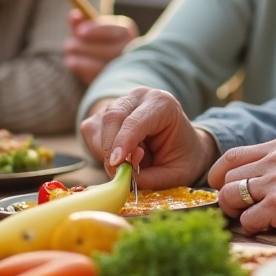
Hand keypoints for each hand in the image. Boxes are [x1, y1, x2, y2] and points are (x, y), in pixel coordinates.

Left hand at [63, 10, 138, 83]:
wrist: (111, 63)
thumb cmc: (99, 40)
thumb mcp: (92, 29)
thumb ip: (82, 22)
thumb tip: (74, 15)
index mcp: (126, 31)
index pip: (114, 30)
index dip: (96, 30)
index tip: (80, 32)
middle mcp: (130, 50)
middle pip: (105, 49)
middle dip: (81, 46)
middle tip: (68, 46)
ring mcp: (123, 69)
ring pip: (96, 66)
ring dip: (76, 59)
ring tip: (70, 57)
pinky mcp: (111, 82)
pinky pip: (91, 77)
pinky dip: (81, 70)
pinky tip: (77, 66)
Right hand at [80, 88, 216, 188]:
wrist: (183, 146)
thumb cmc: (182, 157)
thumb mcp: (177, 173)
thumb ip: (153, 178)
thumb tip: (127, 178)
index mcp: (162, 104)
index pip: (136, 120)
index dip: (124, 141)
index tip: (116, 162)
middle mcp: (139, 97)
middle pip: (112, 117)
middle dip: (110, 148)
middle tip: (116, 173)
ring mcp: (120, 102)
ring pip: (99, 125)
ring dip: (105, 151)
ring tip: (126, 166)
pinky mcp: (105, 113)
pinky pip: (92, 132)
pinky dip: (100, 150)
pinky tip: (119, 157)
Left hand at [208, 136, 275, 236]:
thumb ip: (274, 163)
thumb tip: (239, 178)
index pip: (233, 155)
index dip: (219, 174)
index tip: (221, 187)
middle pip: (229, 177)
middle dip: (228, 197)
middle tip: (239, 209)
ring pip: (231, 196)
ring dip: (236, 212)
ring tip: (251, 217)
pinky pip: (247, 219)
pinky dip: (252, 227)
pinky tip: (266, 226)